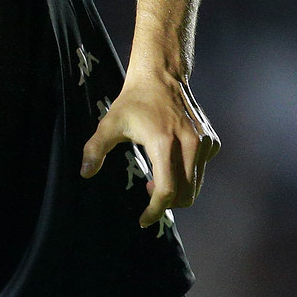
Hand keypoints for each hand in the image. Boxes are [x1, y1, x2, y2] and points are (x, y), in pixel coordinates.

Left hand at [81, 74, 219, 226]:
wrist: (162, 77)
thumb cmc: (133, 102)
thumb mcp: (109, 124)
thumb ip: (94, 150)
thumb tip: (84, 174)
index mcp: (164, 143)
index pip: (168, 190)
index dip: (155, 210)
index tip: (143, 219)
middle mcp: (190, 144)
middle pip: (185, 194)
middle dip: (166, 204)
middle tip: (147, 193)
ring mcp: (204, 143)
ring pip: (196, 185)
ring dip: (177, 191)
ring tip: (155, 178)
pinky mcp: (212, 141)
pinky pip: (201, 170)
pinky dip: (187, 177)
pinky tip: (170, 163)